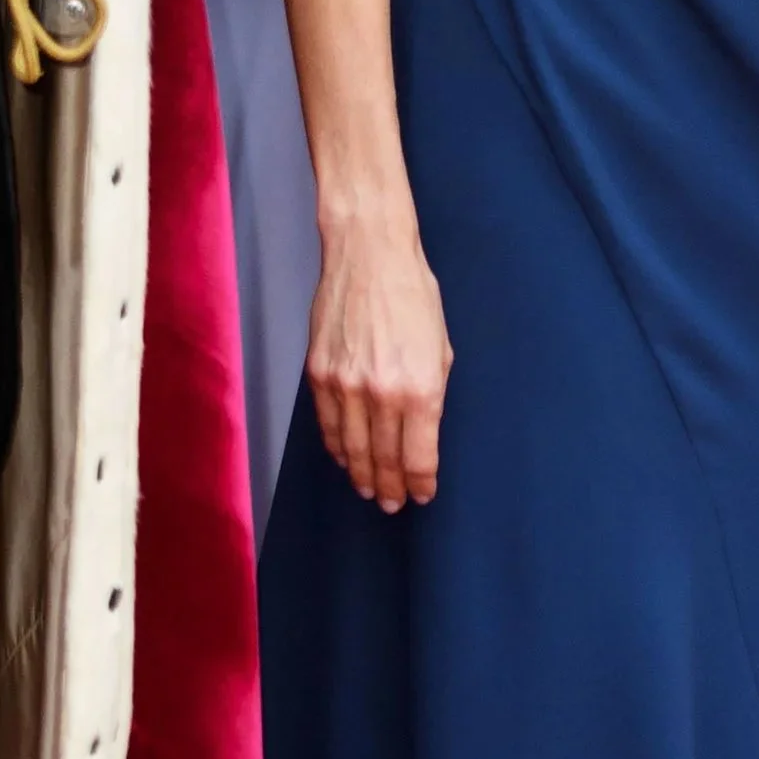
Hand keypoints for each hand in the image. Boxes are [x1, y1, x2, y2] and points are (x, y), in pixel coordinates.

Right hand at [306, 222, 451, 509]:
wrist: (367, 254)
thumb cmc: (412, 294)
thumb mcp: (440, 348)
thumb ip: (431, 395)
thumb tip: (421, 433)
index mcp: (419, 389)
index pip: (418, 458)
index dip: (420, 484)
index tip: (422, 494)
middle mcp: (381, 394)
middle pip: (384, 460)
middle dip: (390, 488)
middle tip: (392, 503)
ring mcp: (345, 386)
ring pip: (352, 449)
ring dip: (361, 475)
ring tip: (369, 490)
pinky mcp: (318, 374)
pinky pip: (327, 425)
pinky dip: (337, 447)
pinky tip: (345, 459)